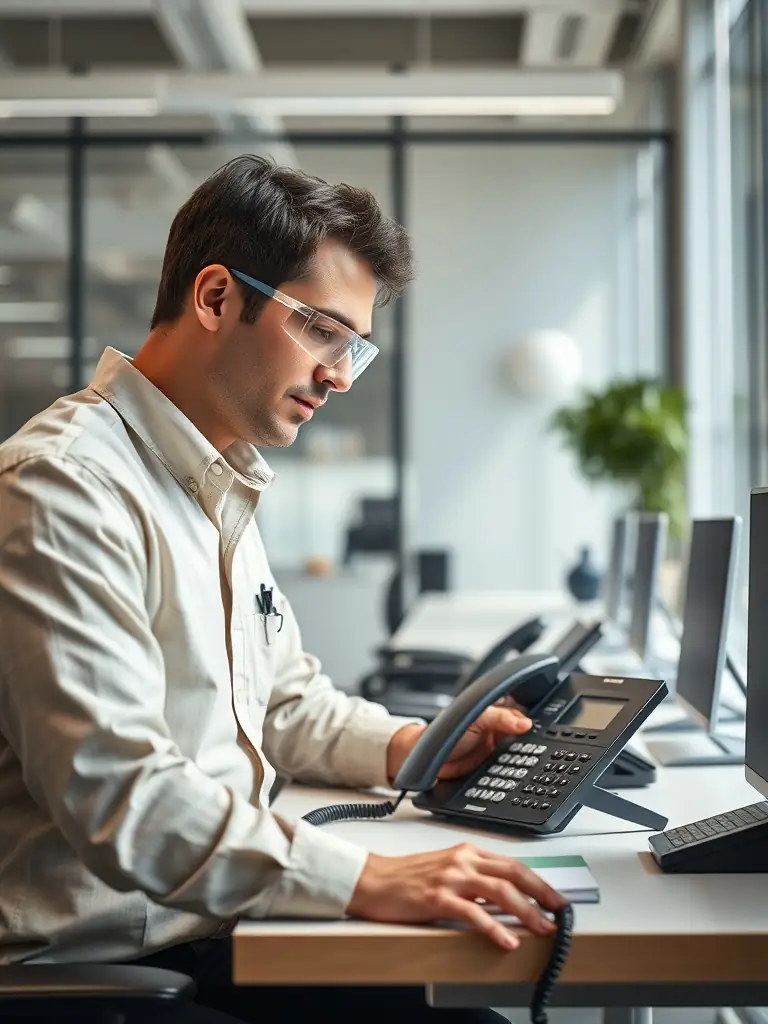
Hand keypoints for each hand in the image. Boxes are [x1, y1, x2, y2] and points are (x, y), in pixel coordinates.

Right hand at [347, 843, 567, 949]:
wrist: (373, 880)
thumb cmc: (407, 877)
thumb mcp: (447, 869)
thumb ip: (475, 879)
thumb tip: (506, 899)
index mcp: (467, 852)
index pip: (512, 864)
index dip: (538, 881)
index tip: (555, 898)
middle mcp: (462, 860)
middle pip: (513, 874)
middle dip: (541, 894)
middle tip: (560, 912)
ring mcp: (451, 878)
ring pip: (499, 891)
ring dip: (526, 911)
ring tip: (542, 928)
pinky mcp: (437, 897)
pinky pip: (473, 913)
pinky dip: (494, 928)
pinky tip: (507, 940)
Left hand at [386, 705, 532, 783]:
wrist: (426, 761)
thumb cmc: (442, 732)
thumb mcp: (474, 718)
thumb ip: (499, 717)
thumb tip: (525, 723)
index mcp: (492, 710)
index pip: (519, 709)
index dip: (531, 715)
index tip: (547, 723)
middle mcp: (495, 727)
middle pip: (522, 731)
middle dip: (532, 738)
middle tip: (545, 744)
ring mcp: (494, 746)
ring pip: (518, 750)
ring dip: (526, 755)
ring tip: (537, 758)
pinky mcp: (492, 764)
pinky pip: (509, 765)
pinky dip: (517, 768)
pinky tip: (524, 770)